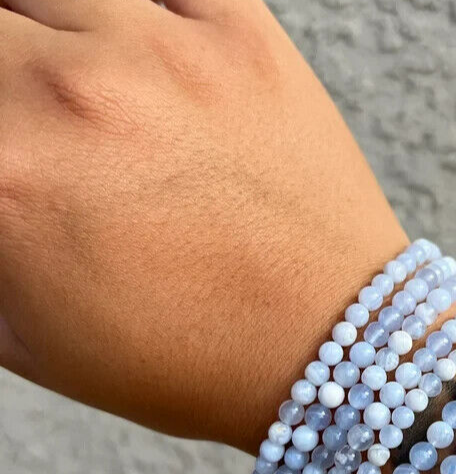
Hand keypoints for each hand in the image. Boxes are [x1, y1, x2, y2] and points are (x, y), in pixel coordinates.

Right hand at [0, 0, 406, 451]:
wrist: (329, 347)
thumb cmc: (192, 363)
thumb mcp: (34, 342)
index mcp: (5, 178)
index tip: (9, 153)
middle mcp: (73, 96)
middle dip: (4, 79)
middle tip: (35, 125)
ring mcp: (166, 54)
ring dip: (46, 36)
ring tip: (79, 95)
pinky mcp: (243, 37)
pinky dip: (135, 17)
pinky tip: (143, 64)